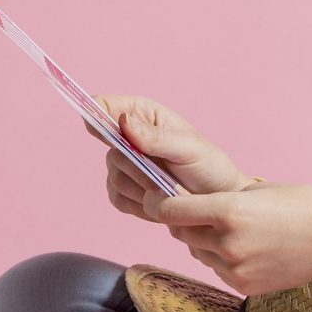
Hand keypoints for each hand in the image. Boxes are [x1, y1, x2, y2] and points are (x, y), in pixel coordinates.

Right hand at [89, 95, 249, 220]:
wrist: (215, 200)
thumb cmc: (208, 165)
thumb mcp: (188, 147)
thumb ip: (155, 136)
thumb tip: (122, 122)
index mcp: (143, 114)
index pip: (105, 106)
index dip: (95, 113)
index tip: (99, 127)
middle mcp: (128, 137)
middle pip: (110, 150)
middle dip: (137, 167)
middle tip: (163, 177)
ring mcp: (123, 165)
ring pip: (114, 178)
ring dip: (142, 189)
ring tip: (169, 190)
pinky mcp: (122, 191)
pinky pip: (118, 199)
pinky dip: (139, 205)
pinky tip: (159, 203)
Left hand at [145, 181, 311, 296]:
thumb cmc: (302, 206)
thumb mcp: (257, 190)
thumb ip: (219, 199)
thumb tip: (188, 206)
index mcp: (228, 211)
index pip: (170, 210)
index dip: (159, 202)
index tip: (157, 197)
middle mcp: (226, 243)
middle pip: (180, 232)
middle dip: (181, 220)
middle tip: (191, 209)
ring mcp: (234, 268)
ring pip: (197, 252)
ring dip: (201, 240)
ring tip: (226, 228)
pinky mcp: (243, 286)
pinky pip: (216, 269)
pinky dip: (220, 257)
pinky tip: (242, 247)